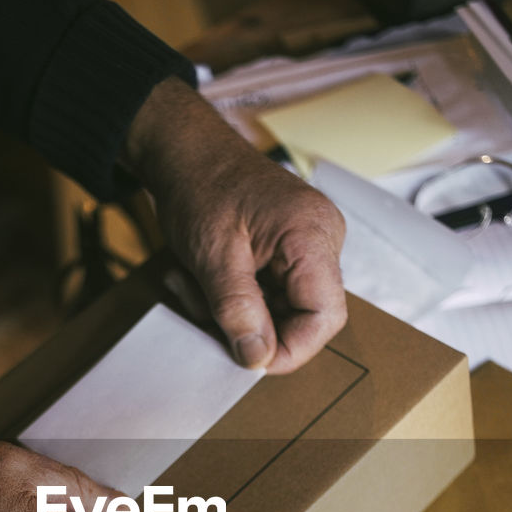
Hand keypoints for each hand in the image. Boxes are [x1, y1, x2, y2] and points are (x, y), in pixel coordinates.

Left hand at [123, 76, 346, 372]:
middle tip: (205, 310)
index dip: (290, 350)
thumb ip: (238, 310)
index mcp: (312, 236)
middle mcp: (322, 240)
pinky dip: (237, 299)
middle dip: (253, 327)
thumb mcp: (212, 255)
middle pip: (305, 317)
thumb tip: (258, 359)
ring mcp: (308, 246)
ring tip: (197, 287)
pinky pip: (271, 294)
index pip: (324, 317)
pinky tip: (206, 281)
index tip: (248, 359)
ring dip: (238, 313)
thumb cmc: (200, 187)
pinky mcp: (289, 251)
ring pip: (283, 310)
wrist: (186, 152)